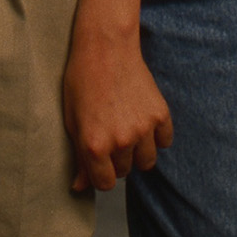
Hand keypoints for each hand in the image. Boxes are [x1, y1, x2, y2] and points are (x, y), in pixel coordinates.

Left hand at [63, 24, 171, 194]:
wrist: (106, 49)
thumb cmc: (82, 82)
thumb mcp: (72, 121)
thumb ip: (79, 157)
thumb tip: (80, 187)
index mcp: (95, 145)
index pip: (105, 184)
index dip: (101, 175)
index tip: (99, 163)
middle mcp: (121, 141)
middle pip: (125, 172)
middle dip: (117, 160)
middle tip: (109, 136)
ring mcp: (144, 129)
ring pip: (147, 161)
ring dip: (137, 152)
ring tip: (126, 129)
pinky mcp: (161, 115)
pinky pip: (164, 142)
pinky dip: (156, 136)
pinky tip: (142, 120)